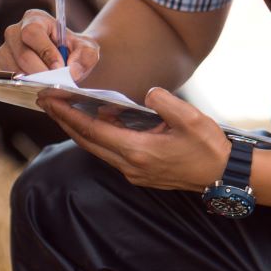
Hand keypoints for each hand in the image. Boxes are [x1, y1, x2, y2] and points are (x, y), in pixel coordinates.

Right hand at [0, 9, 101, 80]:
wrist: (66, 61)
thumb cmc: (75, 51)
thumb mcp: (88, 50)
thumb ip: (85, 57)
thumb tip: (72, 71)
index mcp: (34, 19)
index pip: (33, 33)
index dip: (45, 52)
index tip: (60, 68)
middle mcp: (14, 32)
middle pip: (22, 55)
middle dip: (42, 73)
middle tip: (56, 84)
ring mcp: (4, 50)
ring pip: (15, 71)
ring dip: (34, 82)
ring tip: (50, 86)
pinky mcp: (0, 68)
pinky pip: (9, 81)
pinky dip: (24, 88)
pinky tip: (38, 88)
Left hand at [39, 87, 231, 190]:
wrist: (224, 176)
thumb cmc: (209, 147)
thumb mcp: (190, 118)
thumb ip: (164, 102)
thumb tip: (146, 94)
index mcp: (137, 150)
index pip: (91, 130)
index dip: (67, 114)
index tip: (49, 100)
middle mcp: (130, 165)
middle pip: (87, 141)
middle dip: (64, 120)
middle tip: (46, 101)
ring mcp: (133, 172)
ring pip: (97, 148)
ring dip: (80, 129)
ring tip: (66, 108)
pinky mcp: (140, 173)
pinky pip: (110, 152)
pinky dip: (99, 135)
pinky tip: (100, 120)